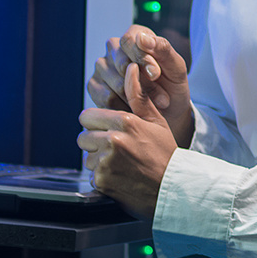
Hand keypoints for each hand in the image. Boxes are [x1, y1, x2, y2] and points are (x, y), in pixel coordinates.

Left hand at [78, 61, 176, 220]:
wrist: (173, 189)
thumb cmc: (165, 154)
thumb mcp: (156, 122)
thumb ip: (138, 96)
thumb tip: (131, 67)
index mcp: (124, 122)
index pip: (87, 117)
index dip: (96, 124)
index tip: (108, 131)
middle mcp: (113, 141)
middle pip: (83, 137)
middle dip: (95, 143)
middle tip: (115, 150)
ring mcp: (106, 162)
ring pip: (87, 158)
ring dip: (98, 161)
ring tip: (121, 164)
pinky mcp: (102, 181)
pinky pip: (92, 176)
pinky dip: (103, 178)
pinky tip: (121, 177)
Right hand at [89, 26, 194, 147]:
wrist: (168, 112)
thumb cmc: (172, 85)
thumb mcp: (176, 67)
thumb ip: (162, 49)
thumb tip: (141, 38)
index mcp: (135, 35)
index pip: (129, 40)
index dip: (142, 58)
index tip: (155, 74)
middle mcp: (114, 48)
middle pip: (120, 62)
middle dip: (144, 83)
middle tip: (162, 99)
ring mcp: (101, 67)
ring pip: (115, 83)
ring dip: (137, 98)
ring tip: (153, 106)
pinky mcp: (94, 86)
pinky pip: (106, 98)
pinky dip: (125, 108)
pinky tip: (138, 110)